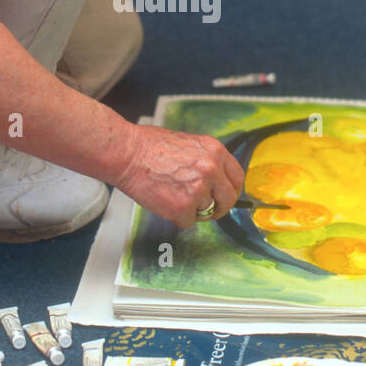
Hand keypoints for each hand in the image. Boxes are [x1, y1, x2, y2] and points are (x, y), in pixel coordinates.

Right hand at [114, 125, 244, 226]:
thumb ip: (207, 161)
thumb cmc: (150, 146)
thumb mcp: (189, 144)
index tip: (225, 197)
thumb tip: (217, 180)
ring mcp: (199, 189)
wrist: (128, 153)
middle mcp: (212, 169)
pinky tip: (164, 200)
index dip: (231, 190)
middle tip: (207, 209)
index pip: (237, 177)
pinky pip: (188, 221)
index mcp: (215, 151)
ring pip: (206, 211)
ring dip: (191, 209)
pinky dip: (176, 217)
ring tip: (171, 194)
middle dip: (219, 207)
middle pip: (228, 199)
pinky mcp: (183, 207)